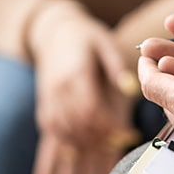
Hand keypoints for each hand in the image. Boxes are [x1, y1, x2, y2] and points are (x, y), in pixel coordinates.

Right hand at [33, 12, 140, 149]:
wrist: (53, 31)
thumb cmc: (85, 37)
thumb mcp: (105, 43)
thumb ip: (117, 66)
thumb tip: (130, 89)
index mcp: (76, 73)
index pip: (90, 109)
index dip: (109, 126)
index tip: (126, 133)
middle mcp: (59, 88)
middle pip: (78, 124)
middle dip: (101, 138)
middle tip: (120, 140)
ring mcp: (48, 97)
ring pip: (64, 131)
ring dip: (85, 142)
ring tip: (106, 142)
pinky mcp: (43, 103)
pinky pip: (52, 129)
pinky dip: (67, 140)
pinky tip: (84, 141)